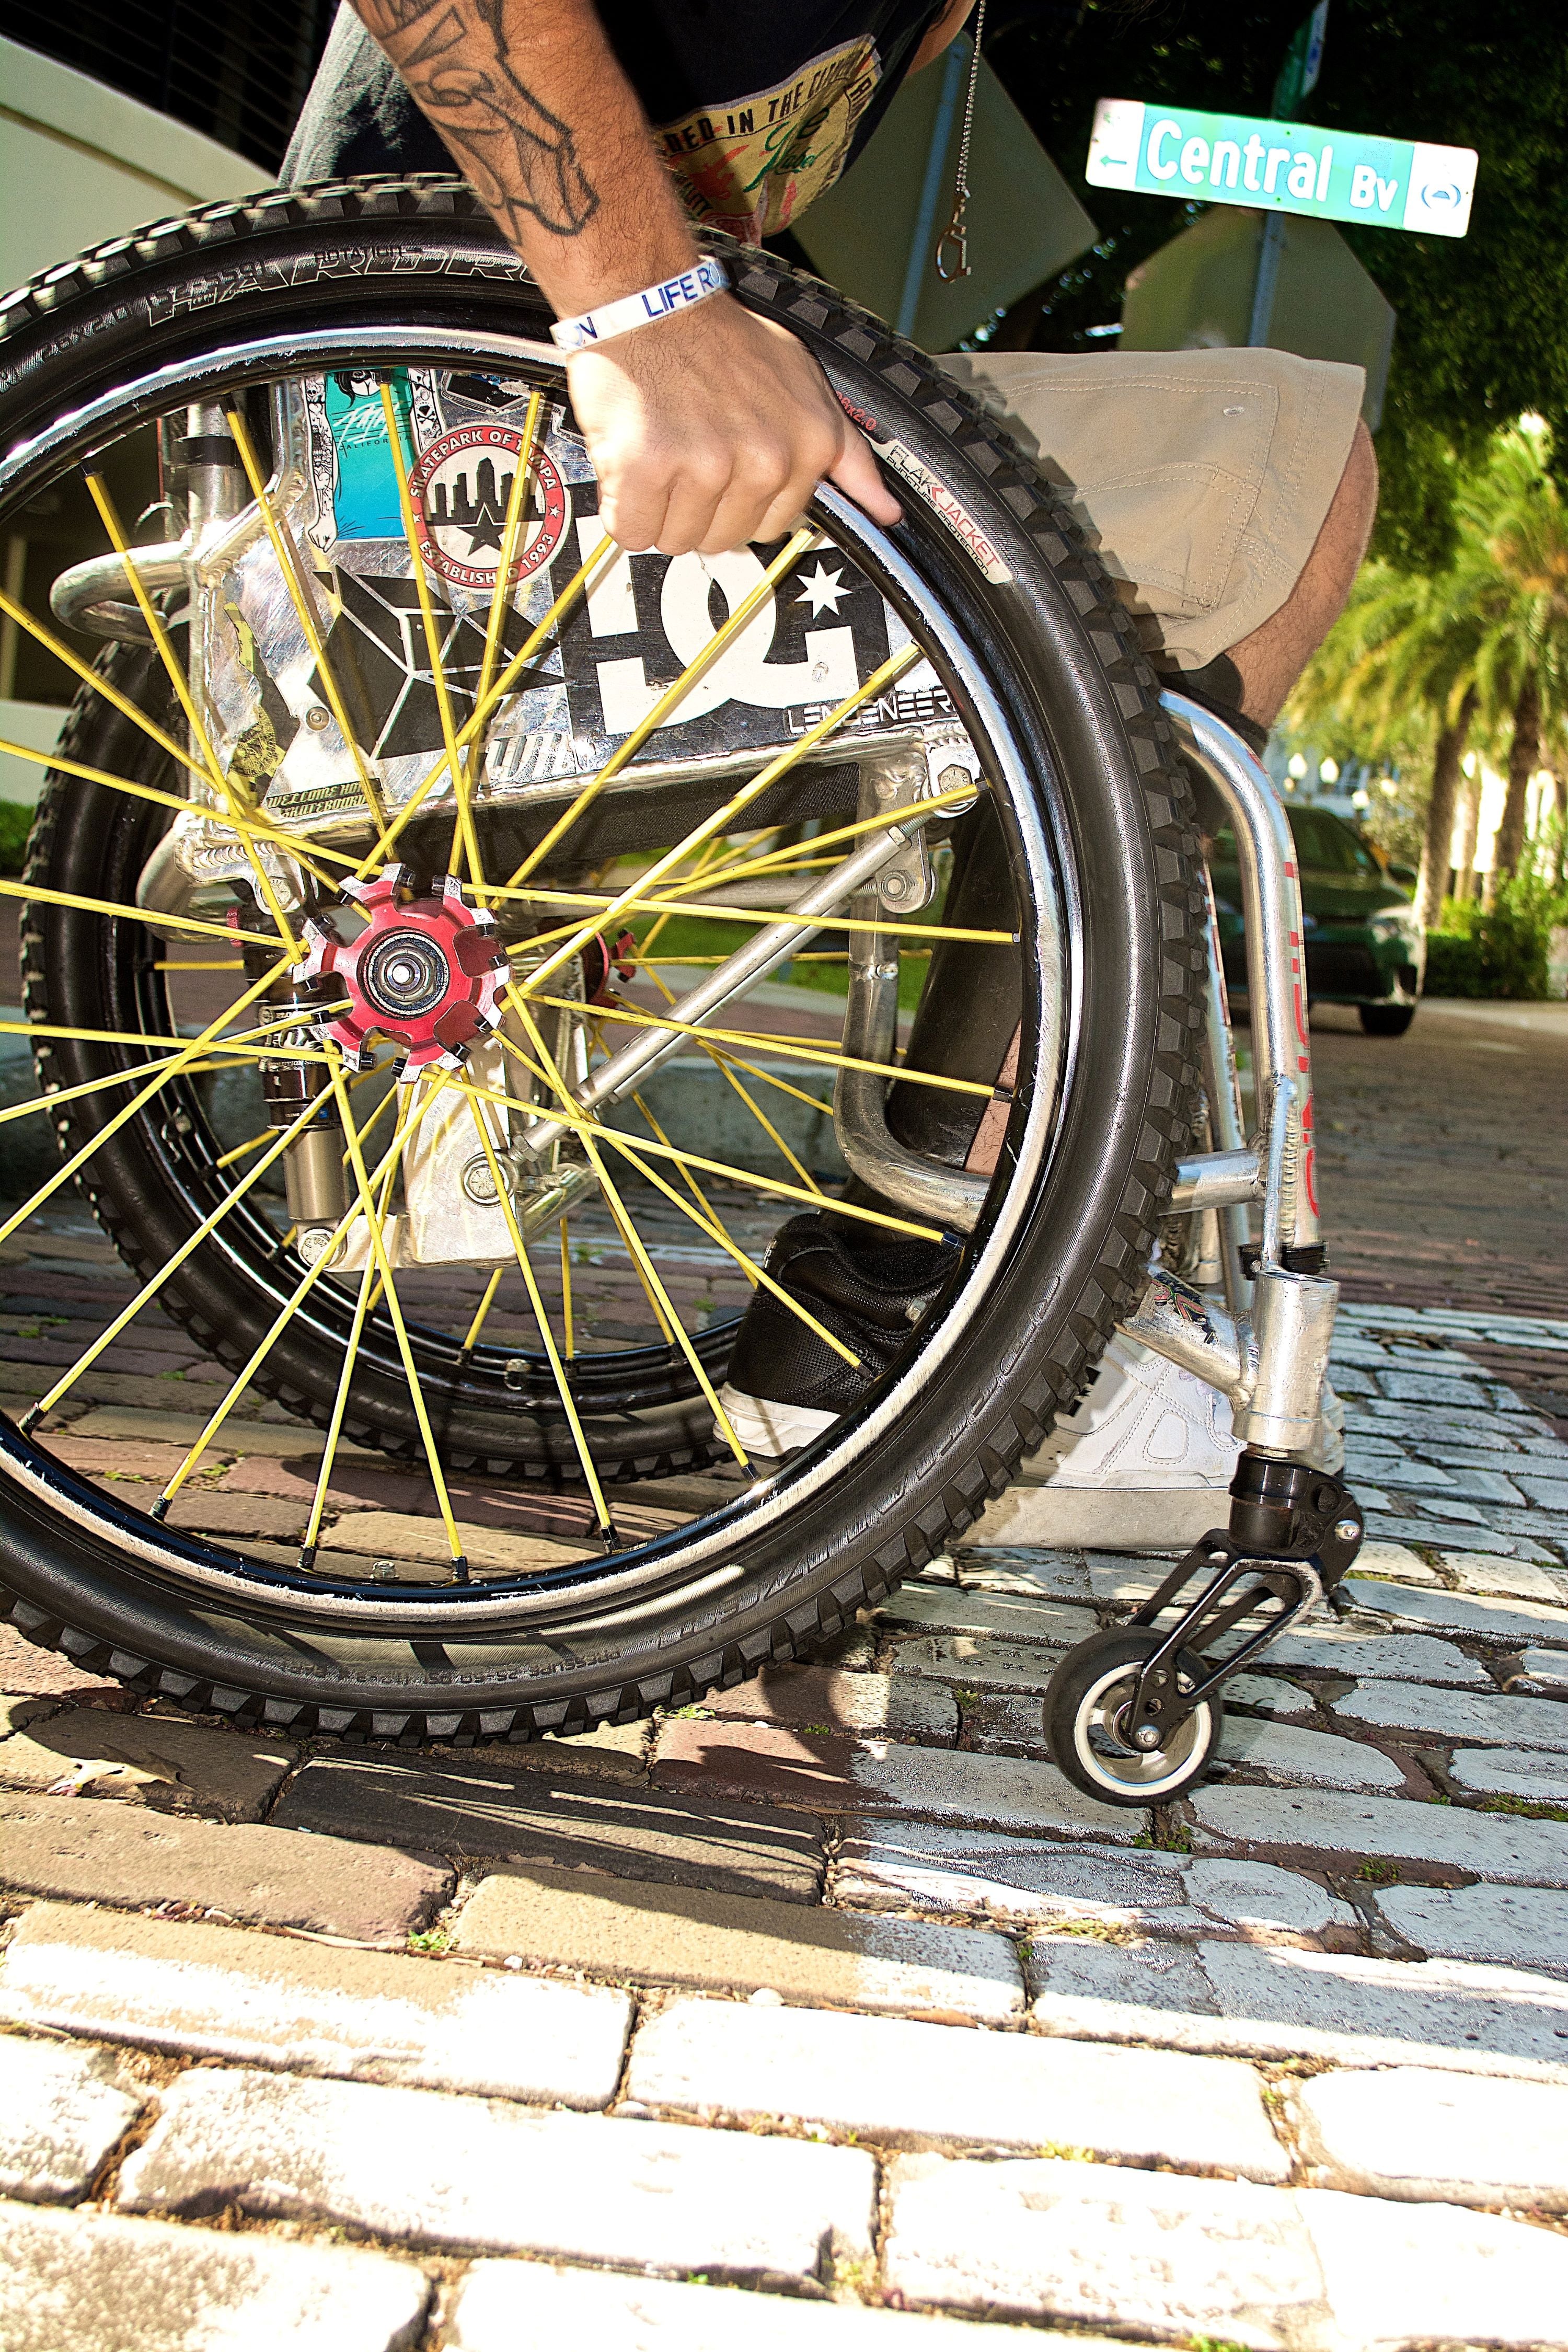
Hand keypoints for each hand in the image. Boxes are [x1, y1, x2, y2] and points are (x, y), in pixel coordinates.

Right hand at [565, 294, 901, 554]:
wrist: (653, 302)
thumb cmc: (722, 342)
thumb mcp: (808, 386)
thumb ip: (849, 455)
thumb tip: (885, 512)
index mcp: (806, 448)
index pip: (770, 529)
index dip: (738, 503)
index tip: (723, 465)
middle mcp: (763, 461)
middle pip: (721, 541)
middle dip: (697, 509)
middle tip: (686, 454)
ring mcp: (705, 466)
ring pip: (676, 541)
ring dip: (659, 509)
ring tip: (661, 453)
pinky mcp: (648, 468)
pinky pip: (633, 531)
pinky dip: (623, 508)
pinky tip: (632, 465)